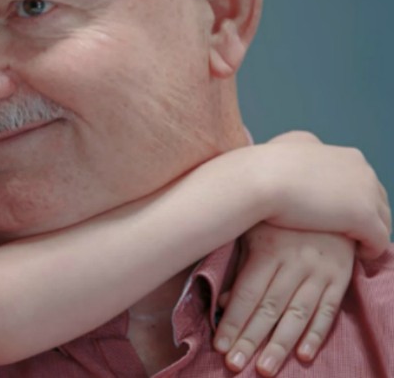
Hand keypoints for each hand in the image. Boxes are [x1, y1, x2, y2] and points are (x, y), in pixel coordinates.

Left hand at [213, 224, 353, 375]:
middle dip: (251, 339)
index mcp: (269, 250)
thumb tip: (221, 302)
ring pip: (297, 314)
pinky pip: (328, 311)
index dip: (233, 321)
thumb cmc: (280, 220)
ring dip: (280, 345)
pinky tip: (302, 355)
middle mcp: (295, 263)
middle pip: (269, 308)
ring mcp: (320, 272)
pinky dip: (315, 334)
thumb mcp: (254, 234)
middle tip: (236, 365)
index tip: (220, 345)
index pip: (247, 293)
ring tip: (264, 368)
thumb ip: (240, 267)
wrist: (329, 201)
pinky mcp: (340, 279)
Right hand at [254, 131, 389, 258]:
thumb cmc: (262, 169)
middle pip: (377, 198)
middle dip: (368, 216)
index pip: (362, 180)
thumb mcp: (285, 153)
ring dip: (372, 234)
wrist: (260, 177)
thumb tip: (294, 171)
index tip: (341, 214)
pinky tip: (359, 256)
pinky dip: (372, 250)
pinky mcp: (363, 215)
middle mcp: (361, 167)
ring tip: (358, 248)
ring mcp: (365, 190)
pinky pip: (379, 239)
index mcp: (345, 155)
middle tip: (354, 235)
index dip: (353, 199)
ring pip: (382, 219)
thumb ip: (300, 160)